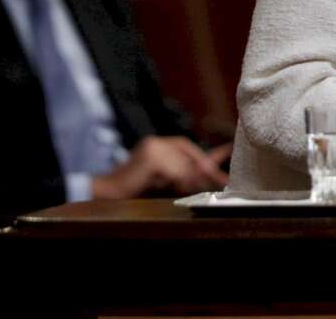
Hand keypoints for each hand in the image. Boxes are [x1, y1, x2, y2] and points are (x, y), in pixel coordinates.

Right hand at [91, 137, 231, 199]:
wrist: (107, 193)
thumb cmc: (135, 189)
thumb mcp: (163, 178)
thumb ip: (182, 172)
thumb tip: (208, 173)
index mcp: (159, 144)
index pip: (187, 147)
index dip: (208, 153)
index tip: (229, 153)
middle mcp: (156, 142)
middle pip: (189, 154)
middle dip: (205, 168)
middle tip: (222, 180)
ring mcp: (152, 148)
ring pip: (183, 165)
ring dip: (190, 179)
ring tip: (190, 188)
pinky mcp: (150, 158)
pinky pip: (174, 170)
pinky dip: (179, 180)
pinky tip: (177, 187)